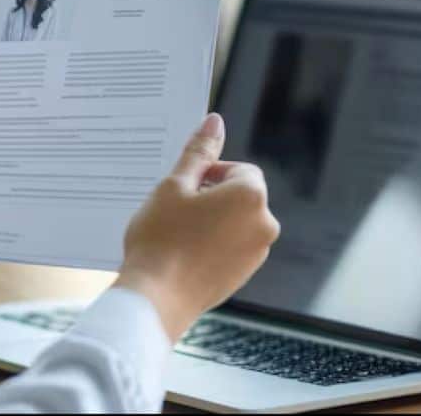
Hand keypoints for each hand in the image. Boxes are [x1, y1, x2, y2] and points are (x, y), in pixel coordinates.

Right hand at [115, 113, 279, 342]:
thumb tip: (214, 122)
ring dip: (210, 220)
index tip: (183, 190)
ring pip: (234, 220)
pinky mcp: (244, 275)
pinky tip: (183, 252)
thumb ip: (199, 152)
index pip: (237, 169)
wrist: (156, 298)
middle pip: (239, 194)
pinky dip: (212, 243)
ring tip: (178, 234)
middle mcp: (264, 224)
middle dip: (211, 197)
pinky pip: (231, 246)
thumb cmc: (161, 239)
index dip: (208, 174)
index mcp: (251, 197)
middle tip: (177, 211)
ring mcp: (257, 253)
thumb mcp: (174, 186)